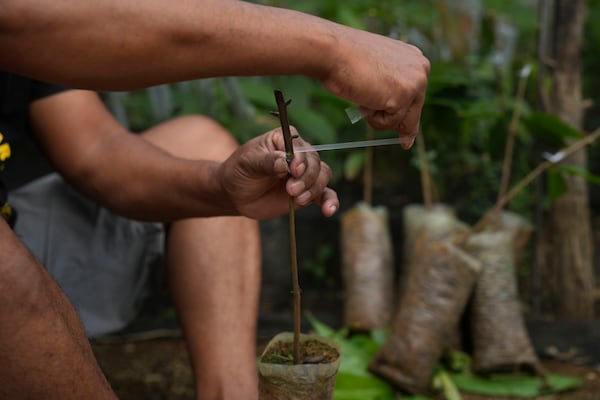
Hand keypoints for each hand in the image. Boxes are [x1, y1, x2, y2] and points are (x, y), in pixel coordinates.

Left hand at [217, 127, 338, 219]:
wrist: (236, 195)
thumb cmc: (240, 172)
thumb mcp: (248, 163)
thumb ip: (267, 162)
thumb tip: (286, 163)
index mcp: (285, 139)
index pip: (300, 146)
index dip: (301, 159)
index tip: (293, 170)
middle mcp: (299, 155)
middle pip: (315, 162)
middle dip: (306, 178)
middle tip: (290, 190)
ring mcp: (304, 174)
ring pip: (323, 177)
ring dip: (314, 189)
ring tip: (298, 200)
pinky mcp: (307, 192)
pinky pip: (325, 195)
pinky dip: (330, 201)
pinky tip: (329, 210)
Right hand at [320, 25, 429, 147]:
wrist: (332, 51)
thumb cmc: (345, 60)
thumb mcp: (375, 74)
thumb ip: (390, 89)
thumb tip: (397, 119)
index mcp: (415, 59)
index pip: (416, 98)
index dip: (405, 116)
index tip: (406, 138)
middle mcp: (421, 69)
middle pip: (414, 114)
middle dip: (394, 122)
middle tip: (388, 129)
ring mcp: (415, 82)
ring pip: (402, 122)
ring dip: (378, 118)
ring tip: (363, 96)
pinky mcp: (404, 96)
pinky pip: (389, 123)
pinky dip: (372, 118)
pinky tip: (363, 98)